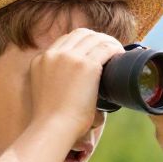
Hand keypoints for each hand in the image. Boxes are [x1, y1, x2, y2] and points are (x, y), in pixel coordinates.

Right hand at [27, 26, 124, 140]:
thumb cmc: (53, 119)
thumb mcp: (46, 91)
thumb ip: (56, 80)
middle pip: (81, 34)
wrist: (53, 127)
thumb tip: (76, 83)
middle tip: (110, 50)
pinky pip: (106, 48)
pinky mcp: (86, 65)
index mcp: (41, 59)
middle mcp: (53, 54)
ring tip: (118, 52)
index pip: (66, 40)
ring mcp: (69, 57)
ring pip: (94, 38)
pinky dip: (116, 49)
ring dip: (109, 42)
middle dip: (97, 38)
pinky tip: (121, 56)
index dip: (84, 42)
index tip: (95, 51)